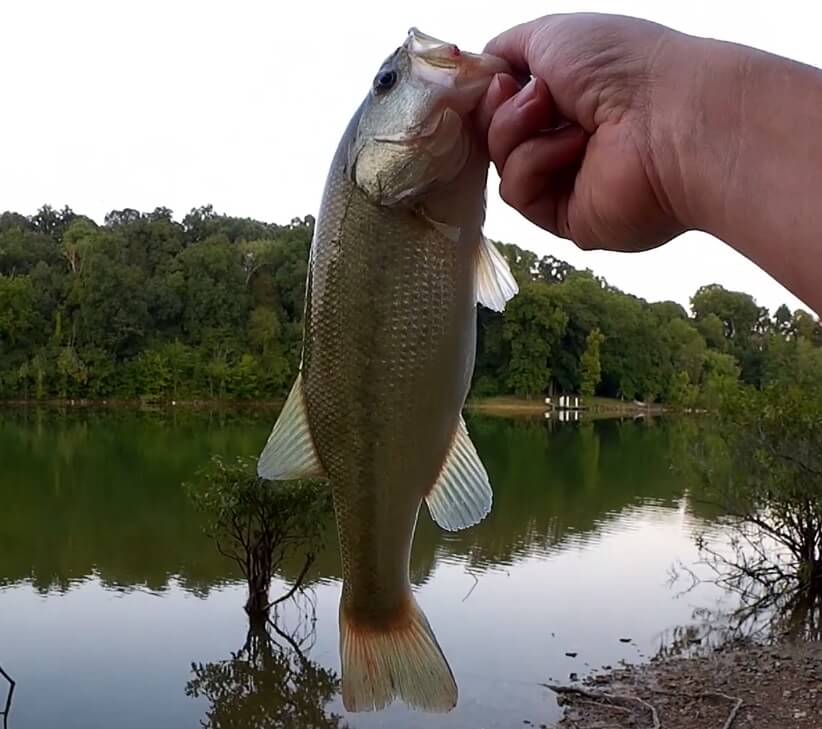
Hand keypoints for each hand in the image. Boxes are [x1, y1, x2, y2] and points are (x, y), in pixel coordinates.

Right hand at [476, 14, 708, 252]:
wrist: (668, 115)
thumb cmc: (621, 65)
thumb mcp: (552, 35)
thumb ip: (509, 49)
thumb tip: (482, 70)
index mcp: (569, 97)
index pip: (506, 102)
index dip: (489, 92)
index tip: (491, 78)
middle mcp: (567, 139)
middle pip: (495, 135)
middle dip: (500, 110)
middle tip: (526, 93)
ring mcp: (566, 181)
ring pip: (501, 163)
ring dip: (515, 131)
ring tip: (552, 112)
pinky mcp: (565, 218)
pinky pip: (518, 192)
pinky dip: (535, 162)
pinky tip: (574, 147)